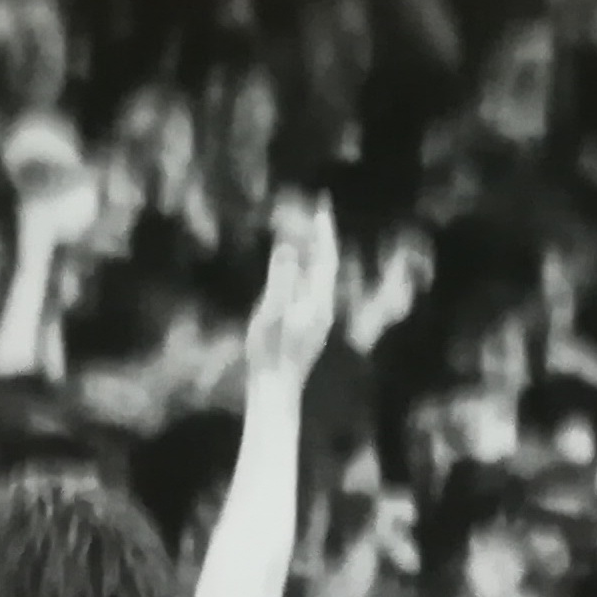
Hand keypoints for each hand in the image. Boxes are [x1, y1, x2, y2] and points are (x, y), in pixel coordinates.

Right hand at [245, 195, 341, 383]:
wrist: (276, 389)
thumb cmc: (270, 353)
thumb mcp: (272, 312)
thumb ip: (281, 280)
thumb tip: (288, 249)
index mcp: (318, 304)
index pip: (326, 260)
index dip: (323, 233)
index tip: (323, 208)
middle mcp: (322, 308)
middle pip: (325, 264)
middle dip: (321, 237)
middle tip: (320, 210)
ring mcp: (315, 316)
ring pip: (318, 277)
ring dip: (313, 252)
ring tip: (309, 229)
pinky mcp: (306, 324)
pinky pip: (309, 288)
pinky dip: (305, 269)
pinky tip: (299, 263)